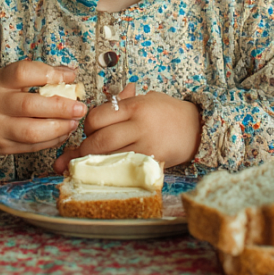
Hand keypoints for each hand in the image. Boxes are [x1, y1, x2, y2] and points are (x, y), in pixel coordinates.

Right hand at [0, 61, 84, 155]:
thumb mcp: (5, 77)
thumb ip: (36, 74)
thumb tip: (69, 74)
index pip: (23, 73)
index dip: (49, 74)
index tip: (70, 76)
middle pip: (30, 106)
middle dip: (61, 107)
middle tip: (80, 107)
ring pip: (32, 132)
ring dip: (59, 128)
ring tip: (74, 122)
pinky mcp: (2, 148)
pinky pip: (31, 147)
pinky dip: (52, 141)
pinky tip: (63, 133)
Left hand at [52, 84, 200, 173]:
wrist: (196, 128)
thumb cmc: (168, 112)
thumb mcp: (146, 98)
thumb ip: (121, 101)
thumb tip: (98, 105)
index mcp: (134, 107)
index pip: (97, 118)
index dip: (87, 127)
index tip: (89, 131)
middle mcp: (139, 126)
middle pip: (99, 141)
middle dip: (83, 150)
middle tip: (76, 155)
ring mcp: (146, 147)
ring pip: (109, 158)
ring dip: (91, 165)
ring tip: (78, 168)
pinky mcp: (152, 163)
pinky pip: (125, 169)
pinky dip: (111, 173)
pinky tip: (101, 176)